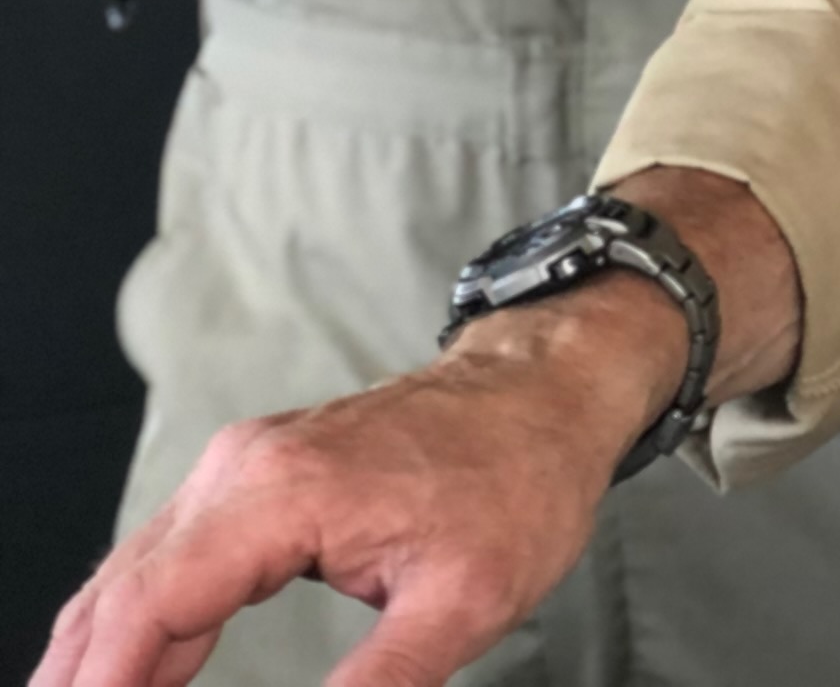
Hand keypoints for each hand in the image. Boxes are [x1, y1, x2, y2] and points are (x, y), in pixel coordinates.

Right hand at [31, 277, 686, 686]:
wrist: (548, 387)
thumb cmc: (522, 475)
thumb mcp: (463, 604)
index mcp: (280, 493)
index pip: (149, 610)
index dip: (106, 684)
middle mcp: (241, 471)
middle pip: (120, 597)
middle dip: (86, 680)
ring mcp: (243, 469)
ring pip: (132, 578)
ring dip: (99, 658)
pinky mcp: (256, 479)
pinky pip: (169, 559)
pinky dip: (138, 623)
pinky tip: (129, 675)